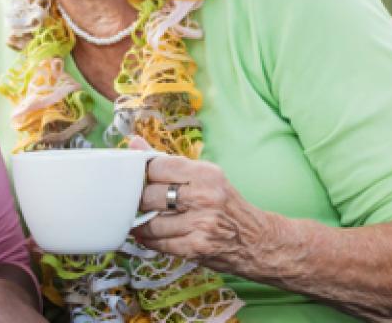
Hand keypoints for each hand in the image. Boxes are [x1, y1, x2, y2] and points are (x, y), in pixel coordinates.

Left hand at [131, 155, 272, 271]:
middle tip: (144, 203)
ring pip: (150, 223)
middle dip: (142, 201)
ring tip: (145, 221)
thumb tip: (134, 143)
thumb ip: (169, 162)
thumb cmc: (225, 205)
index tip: (144, 179)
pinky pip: (158, 243)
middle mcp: (205, 197)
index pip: (157, 167)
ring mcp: (201, 224)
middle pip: (150, 195)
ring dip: (143, 224)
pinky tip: (153, 236)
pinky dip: (150, 240)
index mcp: (206, 174)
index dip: (145, 174)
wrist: (257, 240)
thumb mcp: (205, 177)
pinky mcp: (195, 248)